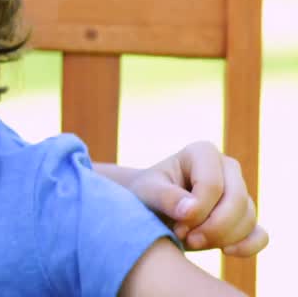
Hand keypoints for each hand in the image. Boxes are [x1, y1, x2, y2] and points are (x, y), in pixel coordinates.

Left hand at [127, 141, 267, 256]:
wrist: (149, 208)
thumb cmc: (146, 194)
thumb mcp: (147, 192)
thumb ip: (166, 197)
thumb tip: (191, 211)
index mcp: (202, 152)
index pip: (212, 184)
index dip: (198, 211)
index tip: (176, 226)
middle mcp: (227, 167)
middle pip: (237, 201)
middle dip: (213, 227)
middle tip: (186, 239)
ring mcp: (240, 191)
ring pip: (247, 219)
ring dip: (221, 238)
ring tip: (190, 242)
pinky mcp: (245, 217)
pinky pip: (259, 234)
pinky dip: (248, 246)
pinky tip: (227, 252)